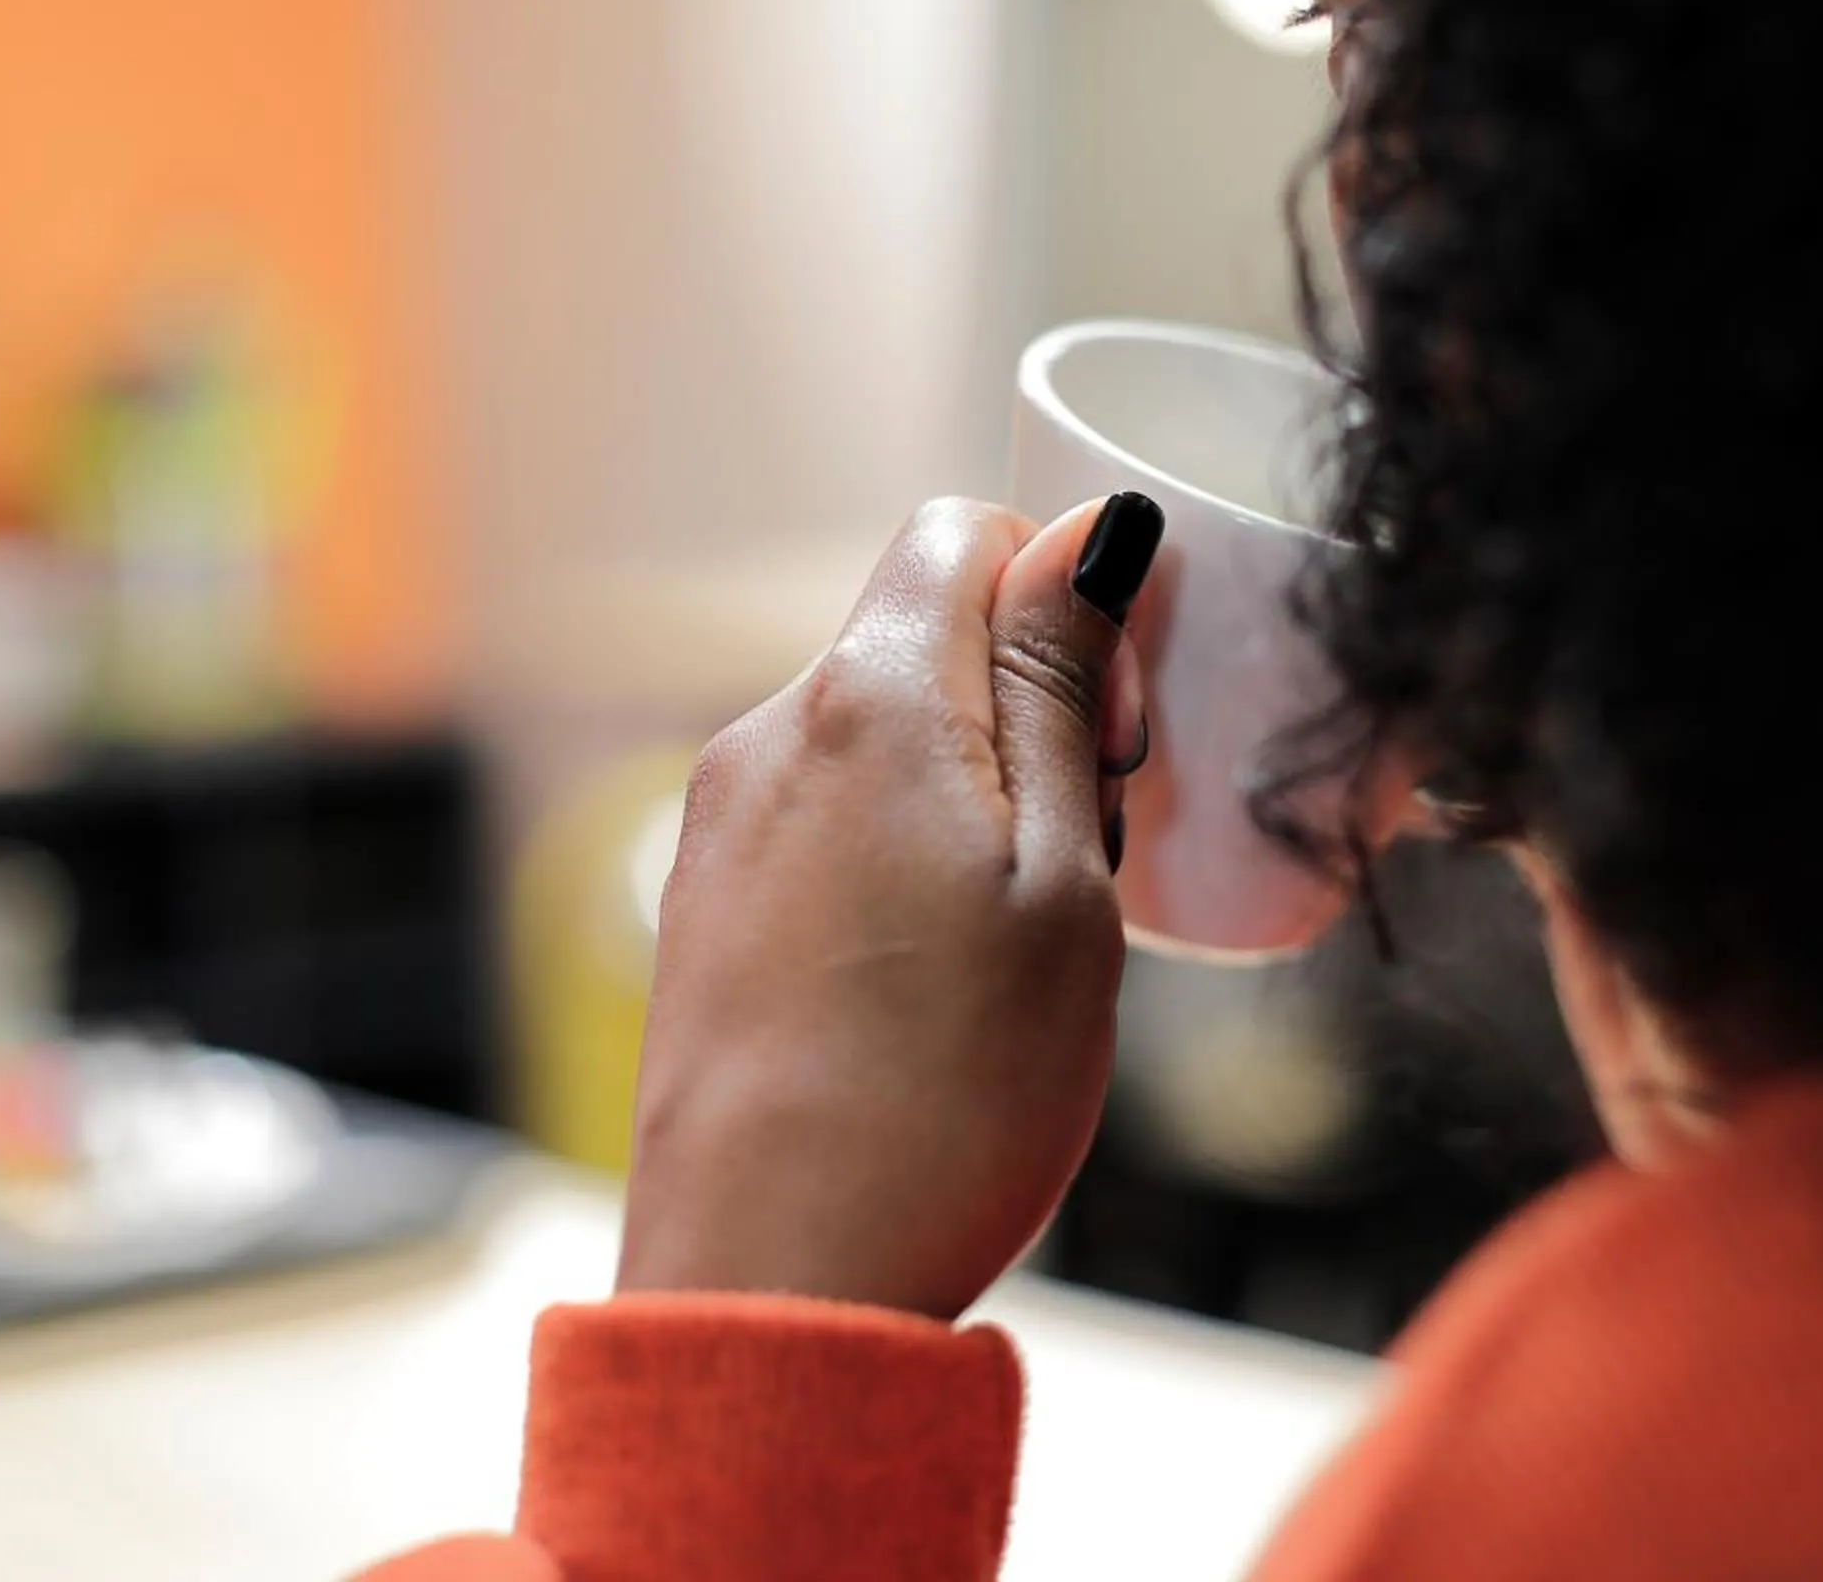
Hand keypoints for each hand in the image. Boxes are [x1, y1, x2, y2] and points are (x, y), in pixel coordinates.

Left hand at [616, 494, 1162, 1318]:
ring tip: (1014, 945)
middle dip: (1028, 709)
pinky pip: (827, 827)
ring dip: (970, 797)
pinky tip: (934, 987)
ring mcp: (721, 829)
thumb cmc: (947, 1096)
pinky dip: (901, 864)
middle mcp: (768, 738)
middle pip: (923, 639)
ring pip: (881, 741)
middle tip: (1089, 856)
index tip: (1119, 733)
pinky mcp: (703, 915)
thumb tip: (1084, 532)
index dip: (1066, 598)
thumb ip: (1062, 688)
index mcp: (867, 702)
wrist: (775, 1291)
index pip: (964, 532)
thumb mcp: (1061, 878)